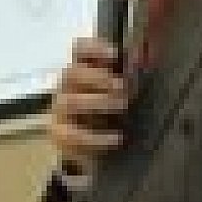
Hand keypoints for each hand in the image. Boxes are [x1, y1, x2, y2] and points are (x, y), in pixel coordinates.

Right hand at [49, 37, 130, 172]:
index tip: (116, 54)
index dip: (96, 48)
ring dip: (99, 102)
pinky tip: (118, 138)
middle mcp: (66, 88)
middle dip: (100, 78)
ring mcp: (60, 112)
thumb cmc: (111, 115)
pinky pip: (72, 136)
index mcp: (82, 70)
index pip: (79, 49)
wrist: (95, 152)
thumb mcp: (125, 93)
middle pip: (72, 73)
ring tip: (123, 107)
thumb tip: (141, 57)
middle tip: (123, 87)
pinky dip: (97, 138)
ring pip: (70, 101)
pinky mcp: (59, 136)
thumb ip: (132, 76)